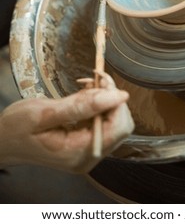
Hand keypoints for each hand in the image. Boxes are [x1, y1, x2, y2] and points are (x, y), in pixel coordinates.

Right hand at [0, 81, 133, 172]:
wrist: (2, 141)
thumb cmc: (16, 128)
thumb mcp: (44, 113)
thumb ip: (80, 106)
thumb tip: (116, 96)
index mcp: (78, 154)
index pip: (118, 128)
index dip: (115, 101)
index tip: (102, 79)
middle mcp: (88, 156)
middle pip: (121, 125)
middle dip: (112, 98)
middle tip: (94, 79)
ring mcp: (88, 151)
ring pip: (115, 121)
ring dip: (105, 98)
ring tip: (85, 85)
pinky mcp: (85, 142)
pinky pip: (103, 121)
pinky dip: (98, 103)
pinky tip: (83, 94)